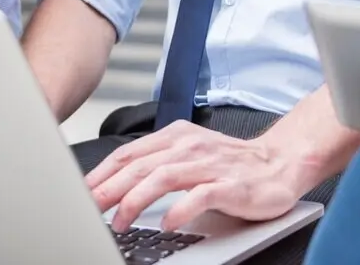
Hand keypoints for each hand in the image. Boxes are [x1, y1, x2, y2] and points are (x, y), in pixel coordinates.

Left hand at [86, 121, 305, 233]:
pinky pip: (199, 196)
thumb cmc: (231, 163)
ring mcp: (209, 164)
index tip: (80, 194)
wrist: (279, 163)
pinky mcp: (230, 184)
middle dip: (108, 190)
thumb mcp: (188, 154)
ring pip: (162, 178)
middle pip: (139, 166)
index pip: (128, 154)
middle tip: (88, 210)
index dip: (100, 174)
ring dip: (135, 201)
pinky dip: (180, 209)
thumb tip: (114, 185)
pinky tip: (167, 222)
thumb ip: (156, 164)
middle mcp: (189, 146)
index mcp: (176, 136)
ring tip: (120, 221)